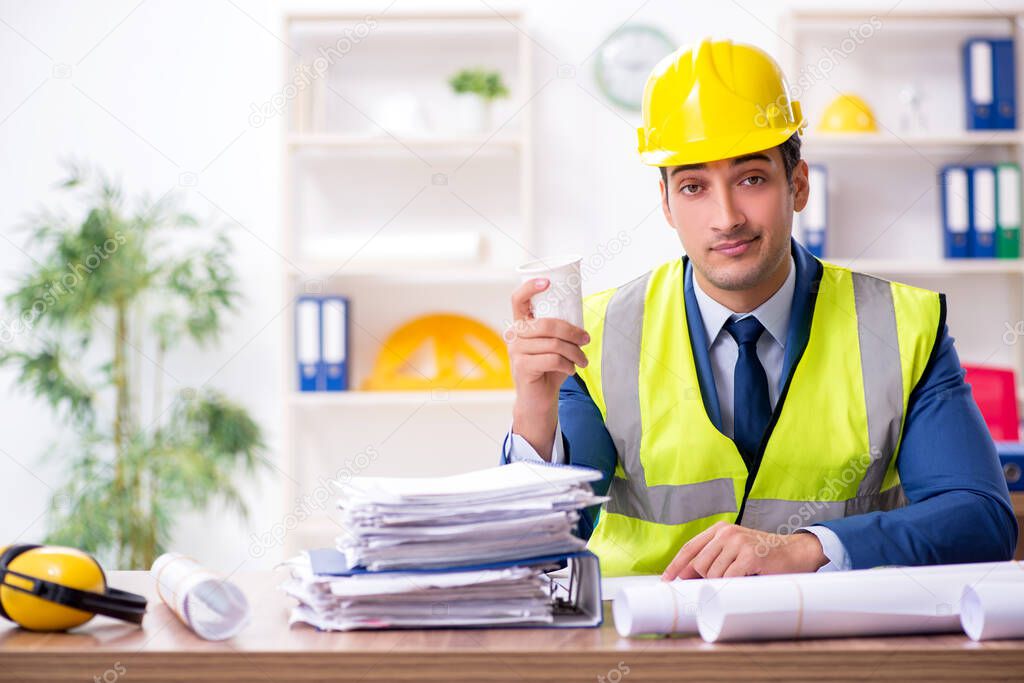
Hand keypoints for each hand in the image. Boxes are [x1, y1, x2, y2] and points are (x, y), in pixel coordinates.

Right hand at [506, 277, 589, 408]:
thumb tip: (581, 318)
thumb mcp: (554, 346)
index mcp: (521, 325)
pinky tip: (571, 370)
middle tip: (587, 340)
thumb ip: (560, 331)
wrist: (538, 401)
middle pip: (546, 324)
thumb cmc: (549, 370)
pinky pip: (552, 359)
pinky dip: (568, 365)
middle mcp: (514, 335)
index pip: (518, 299)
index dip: (530, 287)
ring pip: (553, 344)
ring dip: (575, 353)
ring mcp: (516, 351)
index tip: (547, 282)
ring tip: (583, 361)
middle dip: (572, 332)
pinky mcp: (522, 367)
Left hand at [660, 522, 827, 579]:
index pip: (690, 548)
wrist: (798, 552)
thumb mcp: (736, 550)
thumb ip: (714, 558)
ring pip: (713, 574)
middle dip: (705, 580)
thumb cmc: (765, 556)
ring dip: (723, 584)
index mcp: (720, 529)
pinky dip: (733, 586)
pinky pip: (729, 579)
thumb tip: (688, 578)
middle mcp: (727, 532)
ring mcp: (738, 543)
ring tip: (741, 580)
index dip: (676, 566)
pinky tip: (745, 582)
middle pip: (699, 565)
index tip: (666, 581)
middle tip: (720, 586)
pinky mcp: (750, 556)